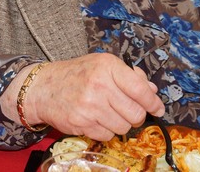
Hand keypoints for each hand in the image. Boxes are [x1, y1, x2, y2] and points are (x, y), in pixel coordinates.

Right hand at [2, 53, 164, 139]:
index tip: (157, 108)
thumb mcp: (101, 65)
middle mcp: (99, 84)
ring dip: (119, 124)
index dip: (153, 103)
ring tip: (106, 112)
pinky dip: (105, 130)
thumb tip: (152, 91)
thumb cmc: (75, 75)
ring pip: (123, 127)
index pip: (141, 90)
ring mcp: (90, 105)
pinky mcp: (81, 122)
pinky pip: (107, 135)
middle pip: (136, 113)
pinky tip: (95, 119)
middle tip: (125, 111)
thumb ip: (129, 76)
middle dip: (135, 115)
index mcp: (107, 66)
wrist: (43, 87)